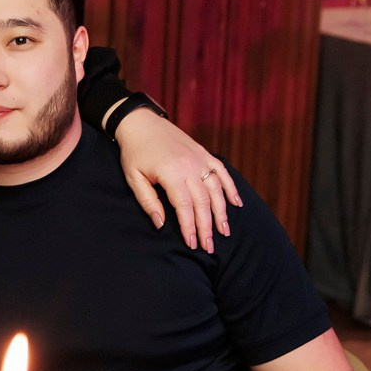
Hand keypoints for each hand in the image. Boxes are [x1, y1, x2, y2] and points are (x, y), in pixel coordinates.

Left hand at [112, 107, 241, 252]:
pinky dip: (231, 188)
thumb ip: (148, 201)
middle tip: (209, 247)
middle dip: (207, 227)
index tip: (192, 244)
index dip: (189, 227)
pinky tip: (236, 204)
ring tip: (224, 232)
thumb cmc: (134, 153)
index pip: (184, 206)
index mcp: (171, 173)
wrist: (142, 123)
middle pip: (203, 202)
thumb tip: (161, 224)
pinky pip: (222, 172)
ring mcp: (200, 159)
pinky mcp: (205, 154)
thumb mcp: (134, 178)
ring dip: (221, 212)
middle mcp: (190, 166)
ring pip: (216, 190)